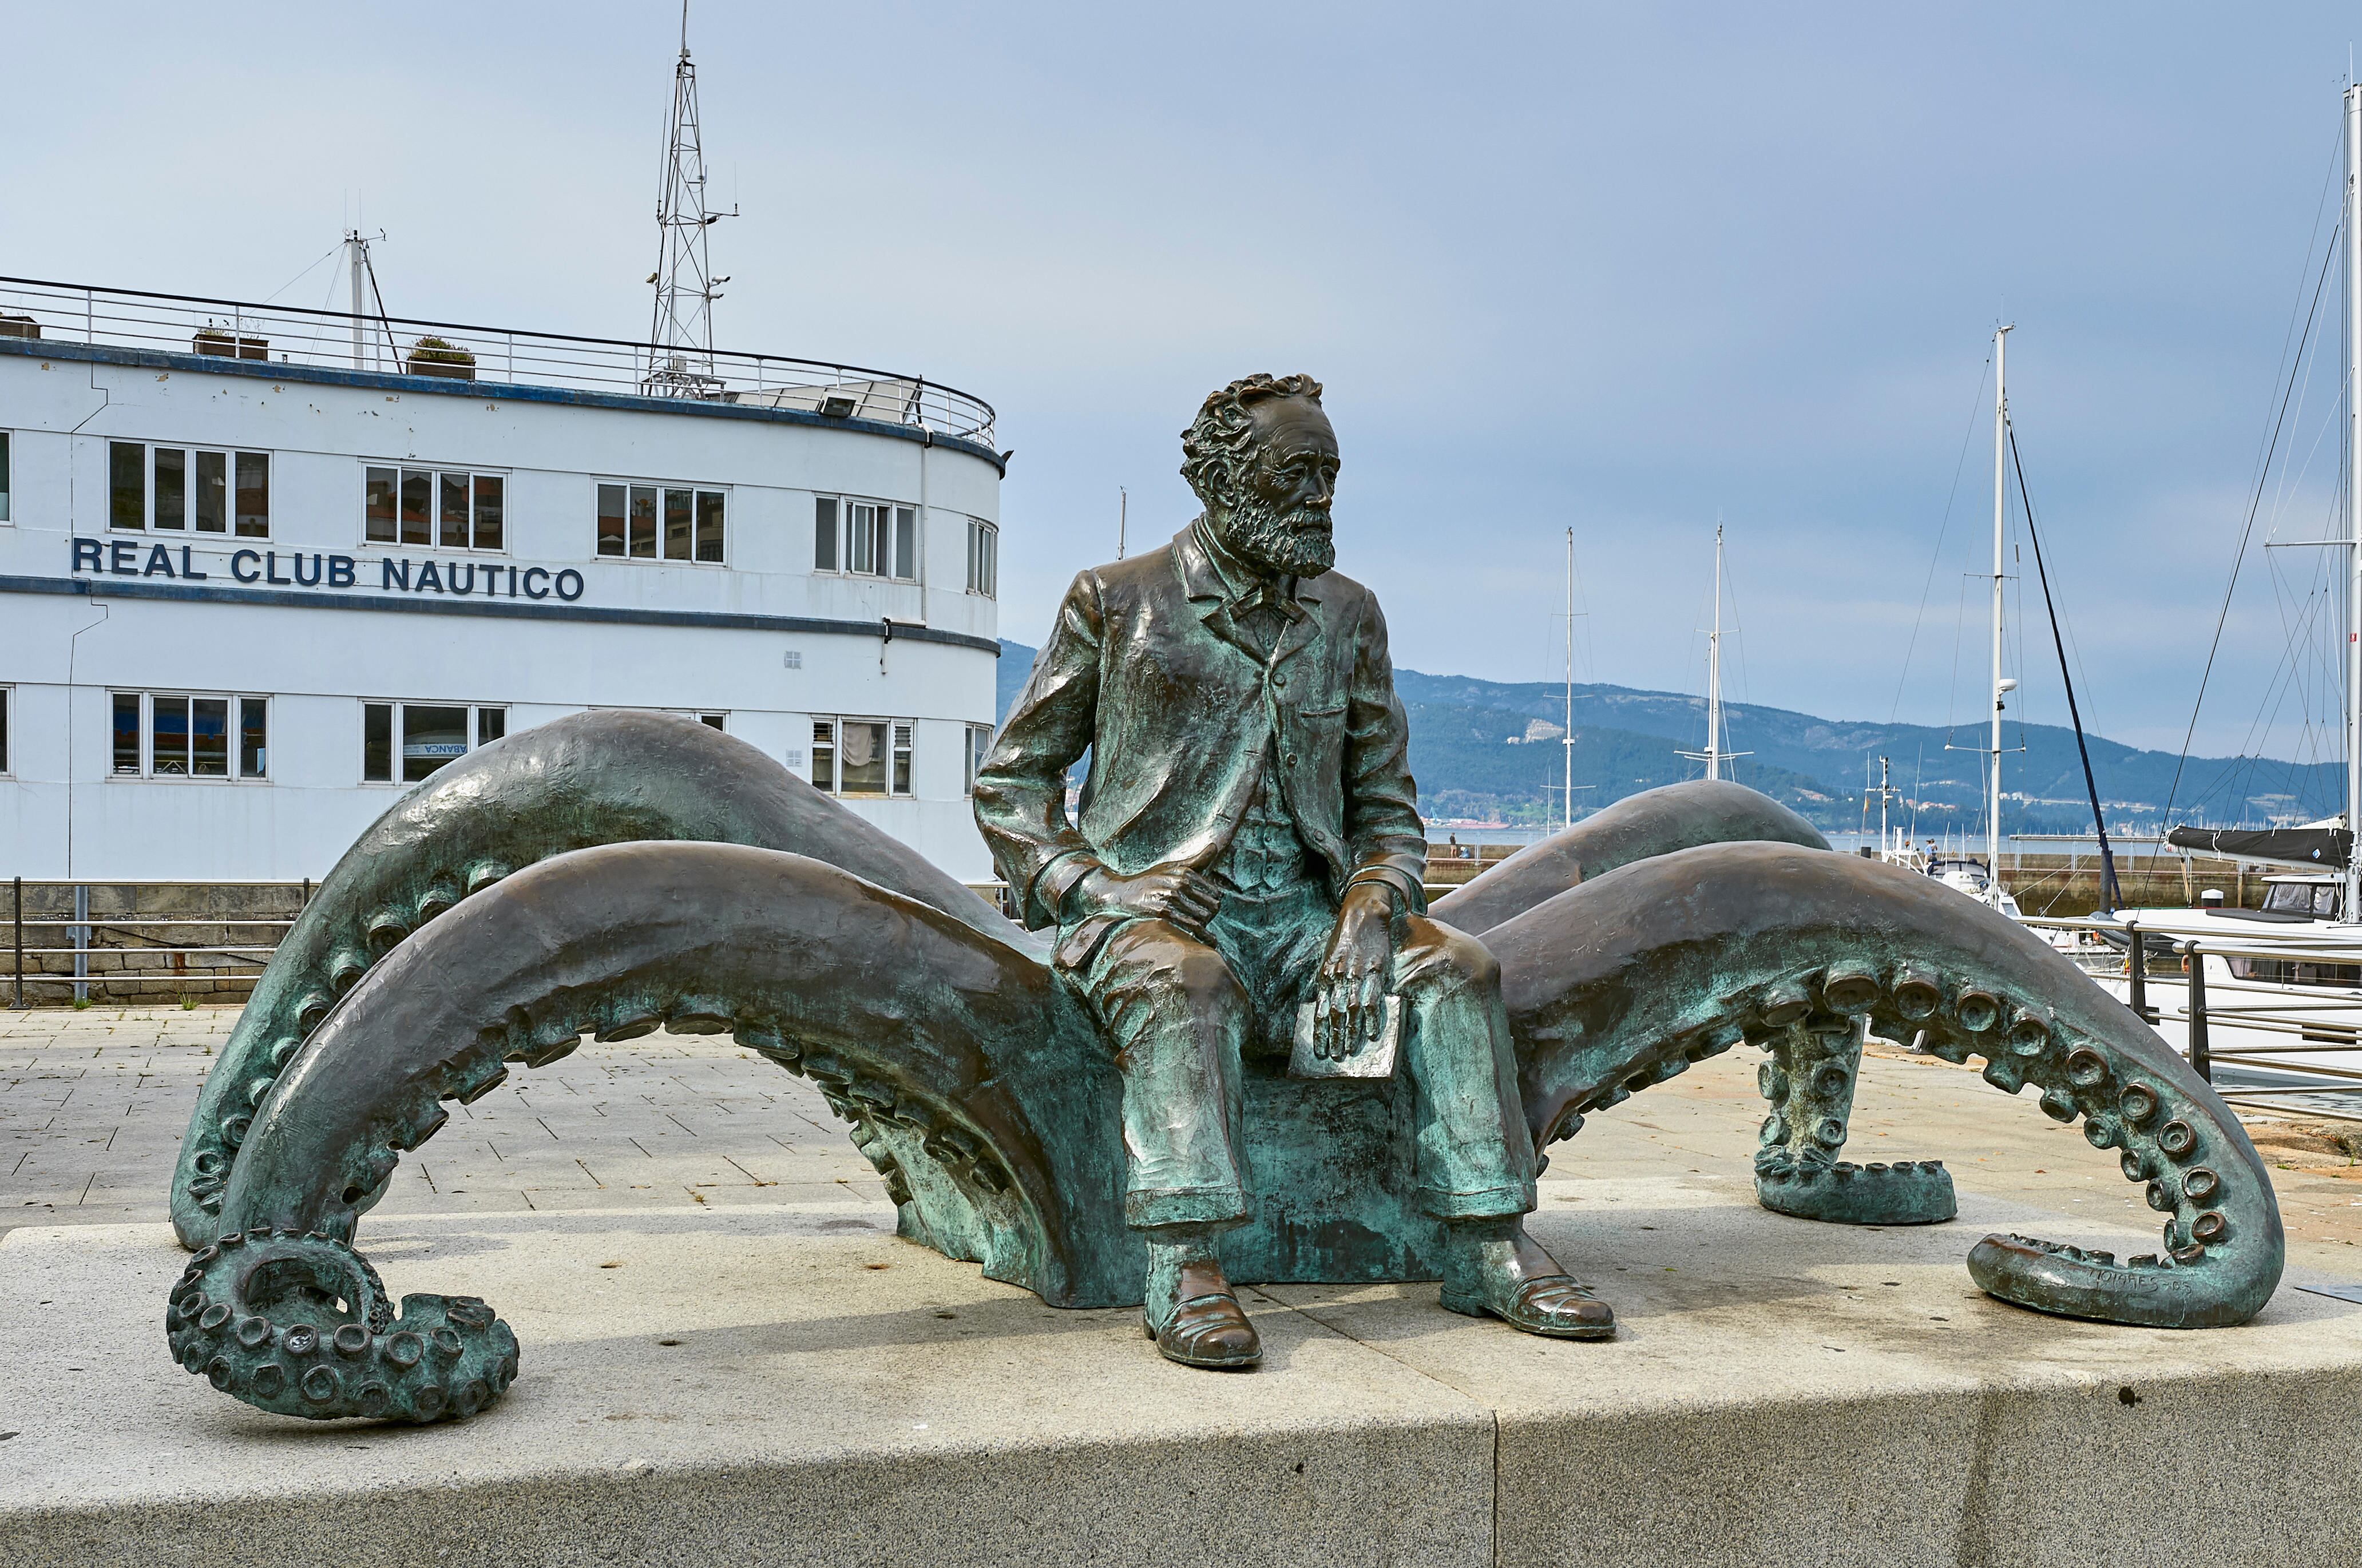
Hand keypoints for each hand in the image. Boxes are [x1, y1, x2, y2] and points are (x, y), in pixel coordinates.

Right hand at [1071, 861, 1223, 935]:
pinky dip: (1199, 935)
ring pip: (1202, 919)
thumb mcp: (1171, 867)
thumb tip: (1214, 846)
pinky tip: (1201, 940)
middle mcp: (1180, 883)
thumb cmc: (1150, 880)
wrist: (1121, 892)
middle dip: (1210, 917)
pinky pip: (1189, 927)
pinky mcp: (1162, 912)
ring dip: (1205, 929)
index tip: (1208, 909)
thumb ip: (1196, 860)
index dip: (1214, 903)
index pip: (1215, 893)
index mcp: (1185, 872)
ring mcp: (1171, 898)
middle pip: (1211, 907)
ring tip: (1203, 934)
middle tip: (1204, 923)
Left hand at [1314, 883, 1398, 1059]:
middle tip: (1335, 1057)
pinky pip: (1372, 999)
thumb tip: (1327, 1006)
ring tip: (1350, 1051)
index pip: (1320, 1010)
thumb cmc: (1346, 938)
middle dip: (1334, 1038)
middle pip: (1335, 1014)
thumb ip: (1329, 980)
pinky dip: (1371, 1019)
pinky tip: (1370, 1034)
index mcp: (1325, 974)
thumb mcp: (1330, 958)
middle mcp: (1338, 976)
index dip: (1319, 1032)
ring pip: (1352, 1011)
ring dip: (1351, 1033)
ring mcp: (1356, 974)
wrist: (1363, 914)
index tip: (1319, 1050)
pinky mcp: (1374, 970)